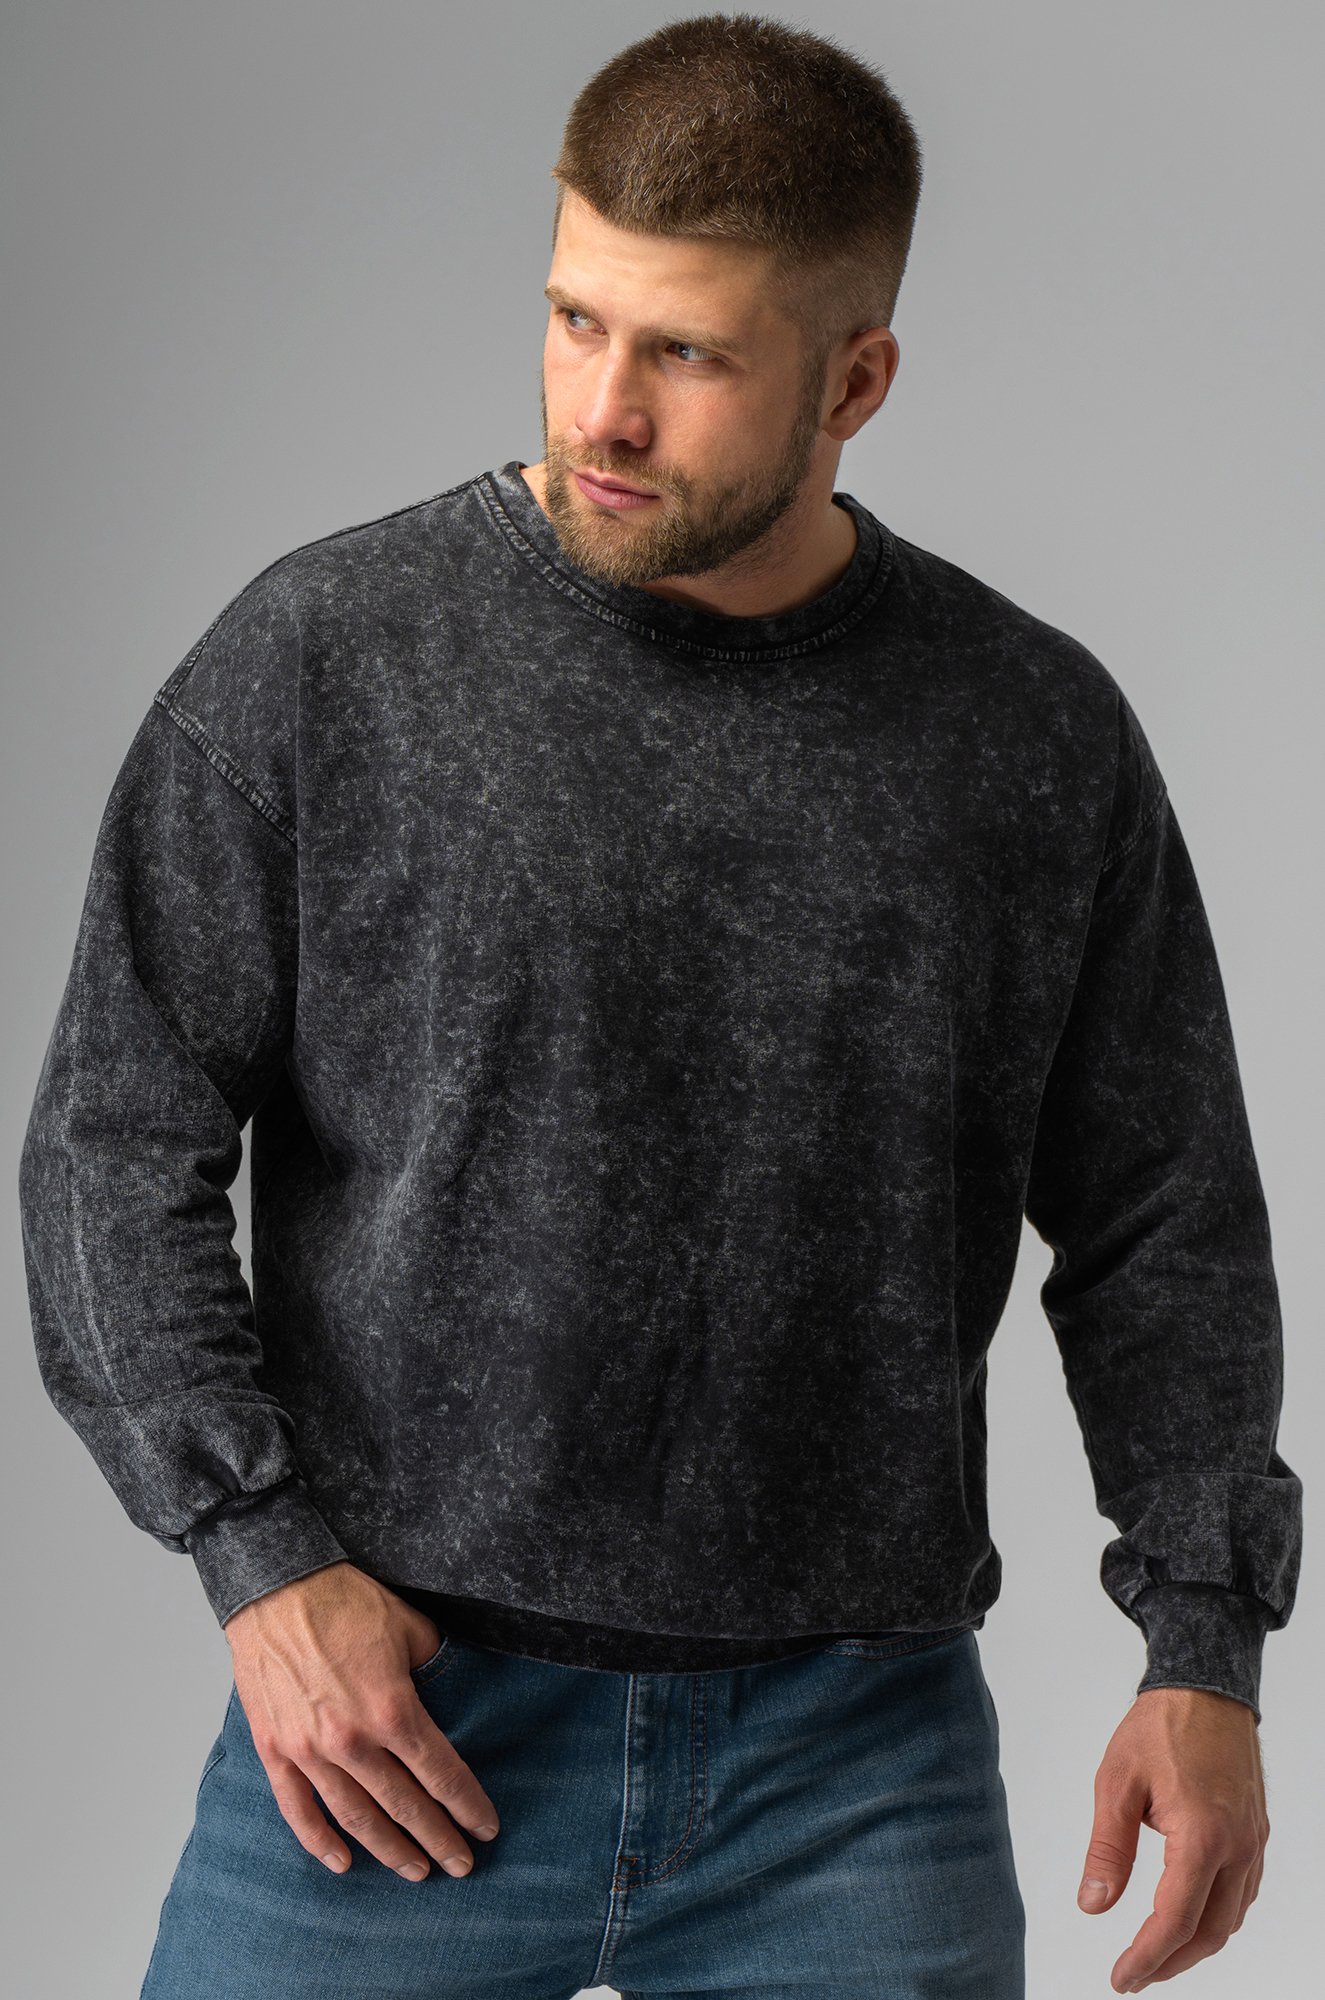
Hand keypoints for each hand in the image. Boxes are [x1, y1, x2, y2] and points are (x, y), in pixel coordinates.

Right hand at [223, 1561, 500, 1881]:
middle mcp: (352, 1740)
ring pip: (357, 1818)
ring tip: (416, 1872)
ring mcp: (309, 1750)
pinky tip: (343, 1863)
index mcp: (392, 1709)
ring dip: (389, 1850)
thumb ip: (435, 1668)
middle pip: (405, 1806)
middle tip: (461, 1865)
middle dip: (438, 1839)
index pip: (441, 1773)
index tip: (486, 1828)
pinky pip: (298, 1810)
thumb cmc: (345, 1600)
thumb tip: (453, 1693)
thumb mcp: (410, 1627)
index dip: (467, 1805)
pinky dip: (319, 1842)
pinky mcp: (275, 1750)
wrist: (276, 1586)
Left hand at [1076, 1686, 1268, 1991]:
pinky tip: (1191, 1914)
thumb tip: (1093, 1905)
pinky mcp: (1256, 1831)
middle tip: (1135, 1975)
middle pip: (1210, 1931)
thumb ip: (1107, 1848)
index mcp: (1202, 1837)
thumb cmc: (1160, 1727)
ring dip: (1196, 1943)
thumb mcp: (1116, 1783)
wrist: (1206, 1686)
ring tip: (1158, 1952)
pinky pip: (1243, 1892)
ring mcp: (1252, 1841)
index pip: (1175, 1920)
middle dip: (1172, 1962)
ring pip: (1232, 1916)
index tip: (1121, 1979)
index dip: (1147, 1958)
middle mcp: (1237, 1847)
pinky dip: (1217, 1915)